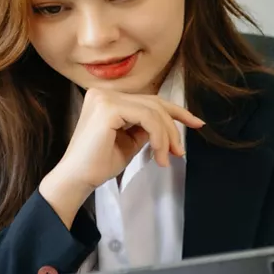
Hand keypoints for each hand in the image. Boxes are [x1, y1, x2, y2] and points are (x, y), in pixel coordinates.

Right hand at [39, 89, 203, 227]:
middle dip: (173, 127)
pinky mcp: (108, 108)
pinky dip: (159, 137)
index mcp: (107, 99)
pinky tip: (158, 156)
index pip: (149, 100)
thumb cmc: (99, 164)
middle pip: (154, 103)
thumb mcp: (130, 141)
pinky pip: (147, 118)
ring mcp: (105, 98)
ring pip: (153, 111)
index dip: (176, 111)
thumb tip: (169, 125)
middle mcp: (104, 93)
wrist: (77, 180)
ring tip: (166, 159)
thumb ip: (146, 128)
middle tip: (180, 151)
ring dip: (166, 137)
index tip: (197, 123)